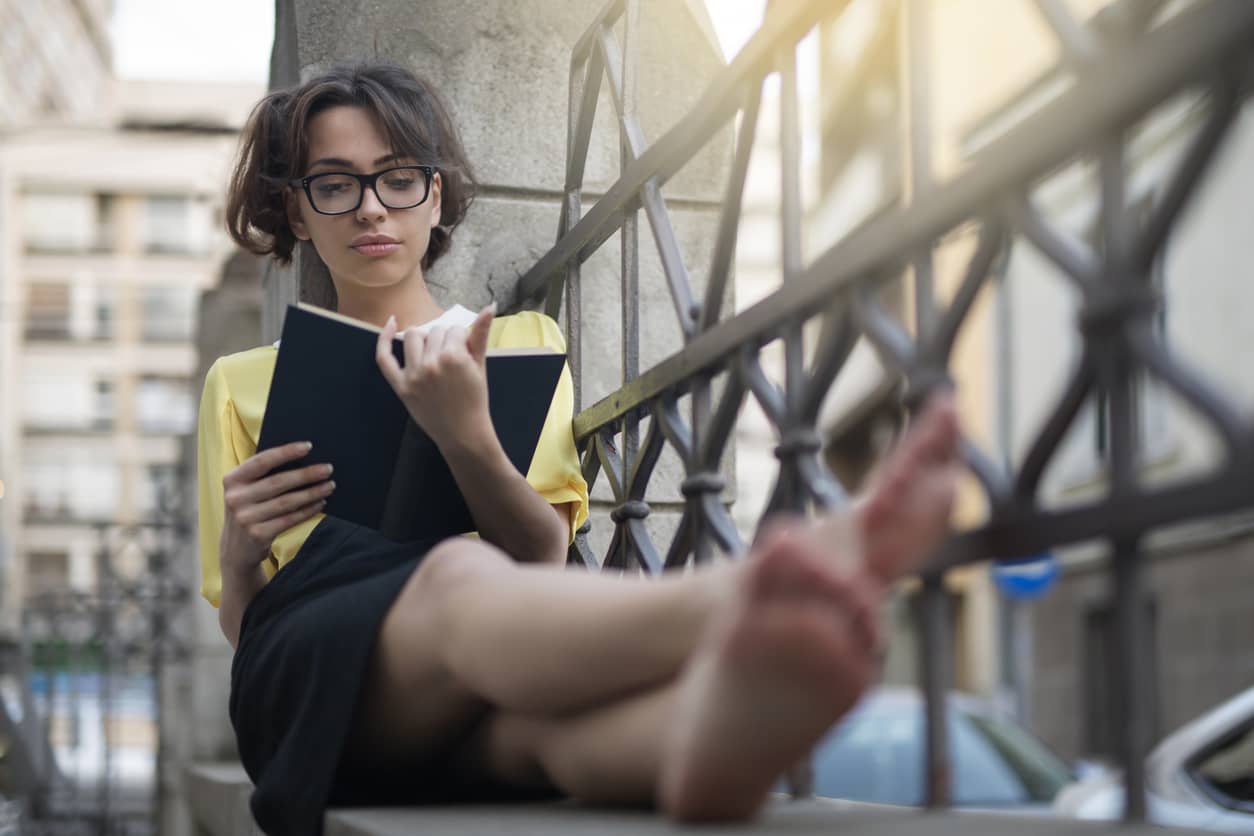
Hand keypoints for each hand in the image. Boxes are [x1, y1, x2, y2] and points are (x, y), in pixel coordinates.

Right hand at [219, 441, 334, 577]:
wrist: (235, 550)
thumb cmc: (249, 510)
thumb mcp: (246, 491)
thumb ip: (264, 476)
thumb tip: (303, 460)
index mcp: (232, 479)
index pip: (261, 461)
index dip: (285, 452)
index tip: (308, 446)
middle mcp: (235, 498)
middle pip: (278, 482)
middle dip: (307, 474)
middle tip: (328, 469)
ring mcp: (246, 518)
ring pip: (287, 502)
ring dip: (312, 493)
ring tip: (329, 486)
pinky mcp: (258, 535)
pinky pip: (290, 519)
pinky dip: (308, 510)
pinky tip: (320, 503)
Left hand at [375, 304, 495, 450]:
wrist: (464, 433)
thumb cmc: (476, 400)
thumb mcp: (481, 366)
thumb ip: (481, 334)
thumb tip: (490, 306)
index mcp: (454, 356)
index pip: (454, 330)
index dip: (461, 339)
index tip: (465, 355)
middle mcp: (431, 363)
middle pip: (435, 332)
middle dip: (444, 340)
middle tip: (451, 358)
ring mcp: (414, 374)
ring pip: (413, 336)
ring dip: (423, 337)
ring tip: (432, 350)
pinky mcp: (401, 386)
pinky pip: (384, 358)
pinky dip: (384, 338)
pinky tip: (391, 322)